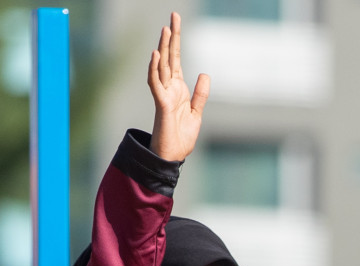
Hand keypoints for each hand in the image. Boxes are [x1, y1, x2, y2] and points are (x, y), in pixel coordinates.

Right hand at [148, 12, 209, 161]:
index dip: (176, 40)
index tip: (175, 21)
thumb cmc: (181, 137)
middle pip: (170, 57)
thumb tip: (204, 73)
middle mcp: (169, 88)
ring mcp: (164, 95)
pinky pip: (156, 83)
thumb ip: (200, 94)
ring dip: (163, 47)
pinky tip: (156, 54)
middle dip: (171, 36)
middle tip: (173, 15)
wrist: (173, 157)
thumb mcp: (196, 112)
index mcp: (177, 88)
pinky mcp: (161, 105)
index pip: (176, 58)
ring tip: (166, 29)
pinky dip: (154, 69)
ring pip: (162, 66)